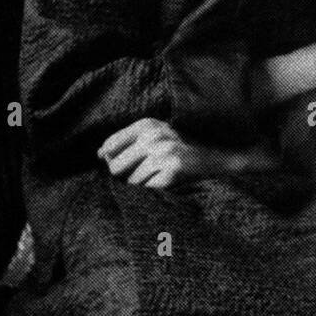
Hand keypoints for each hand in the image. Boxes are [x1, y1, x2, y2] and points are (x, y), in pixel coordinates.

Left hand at [98, 118, 222, 188]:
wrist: (215, 156)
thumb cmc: (179, 149)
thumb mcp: (154, 137)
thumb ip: (126, 142)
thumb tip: (100, 154)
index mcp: (147, 124)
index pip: (109, 146)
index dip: (111, 160)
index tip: (125, 165)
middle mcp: (154, 134)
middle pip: (115, 167)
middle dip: (125, 175)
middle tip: (144, 173)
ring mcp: (164, 151)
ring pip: (131, 181)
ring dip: (142, 185)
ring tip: (159, 176)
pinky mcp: (173, 169)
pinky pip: (147, 189)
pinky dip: (153, 190)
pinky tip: (166, 182)